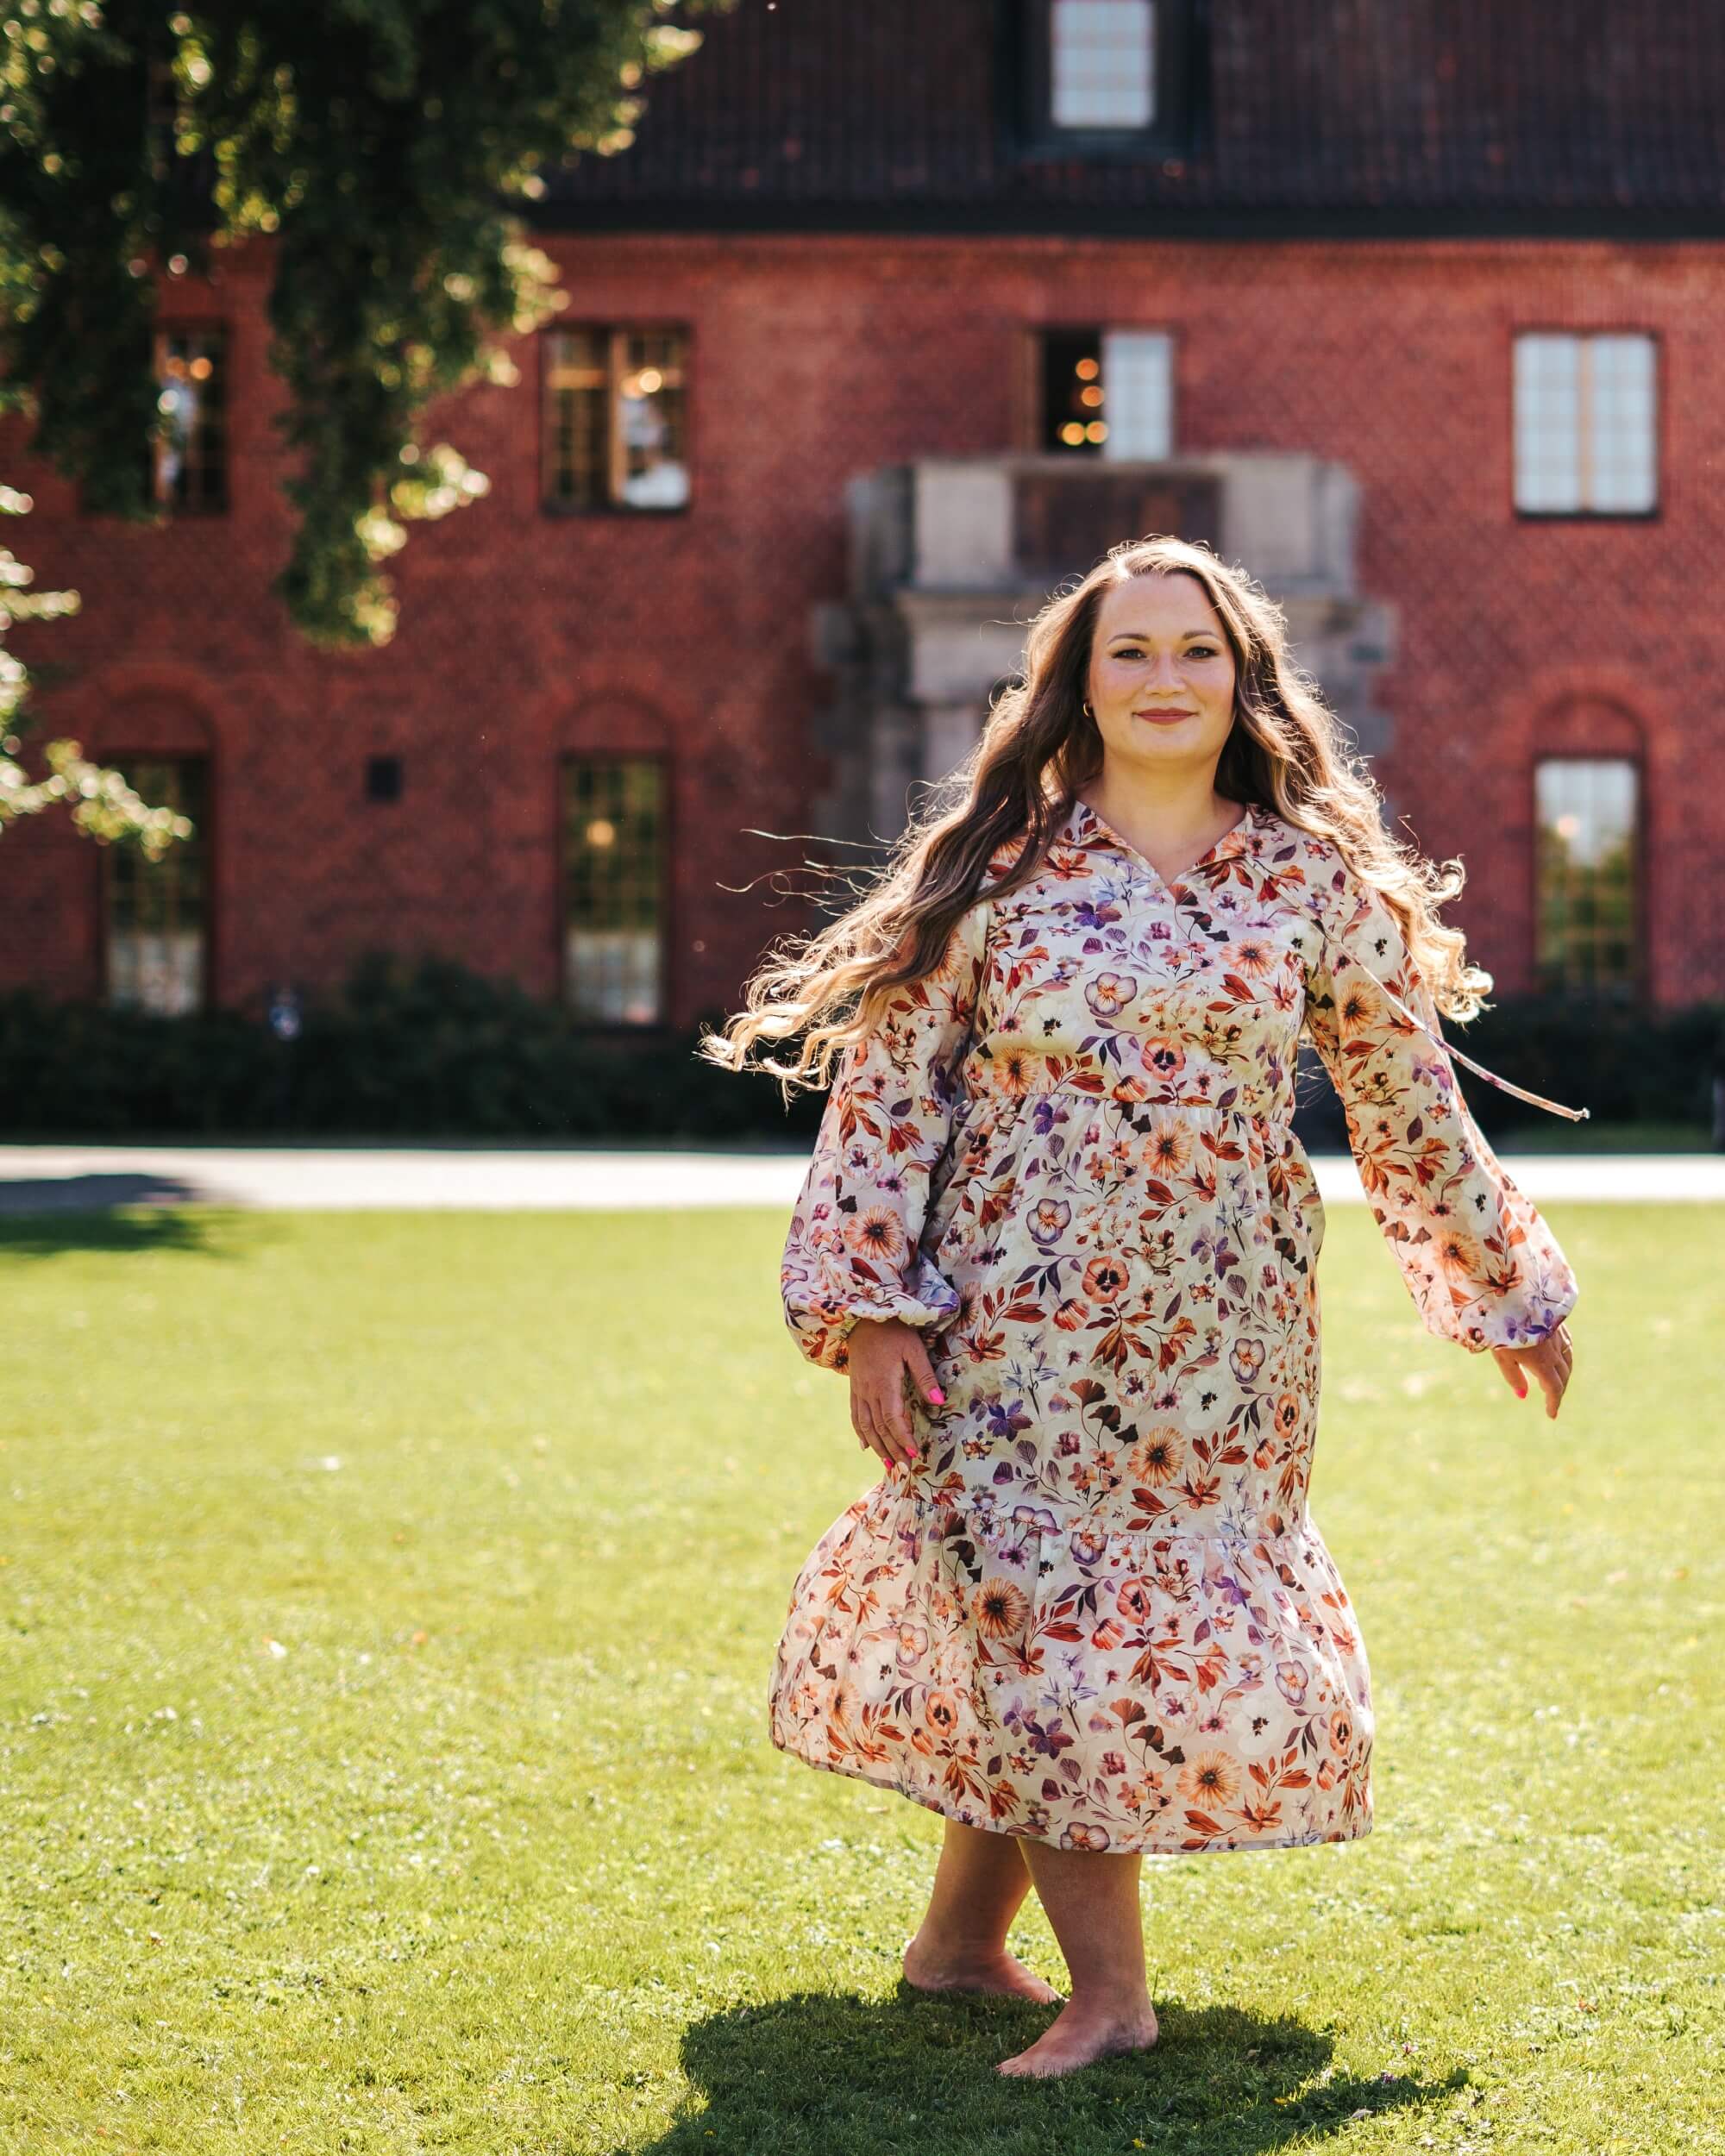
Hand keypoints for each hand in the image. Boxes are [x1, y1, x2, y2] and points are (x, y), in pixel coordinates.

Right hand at [845, 1316, 945, 1474]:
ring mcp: (858, 1390)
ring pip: (865, 1426)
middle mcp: (868, 1391)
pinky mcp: (854, 1387)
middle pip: (879, 1428)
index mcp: (884, 1383)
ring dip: (877, 1447)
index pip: (893, 1418)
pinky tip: (865, 1446)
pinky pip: (855, 1415)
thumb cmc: (893, 1331)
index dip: (902, 1438)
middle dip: (893, 1449)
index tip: (914, 1453)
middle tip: (906, 1469)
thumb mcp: (914, 1348)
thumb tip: (939, 1402)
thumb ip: (924, 1376)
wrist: (862, 1317)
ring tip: (889, 1464)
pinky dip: (860, 1433)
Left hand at [1491, 1320, 1573, 1417]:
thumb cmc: (1501, 1327)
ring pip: (1568, 1361)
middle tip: (1553, 1401)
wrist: (1511, 1296)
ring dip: (1565, 1375)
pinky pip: (1567, 1346)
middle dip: (1559, 1391)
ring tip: (1558, 1383)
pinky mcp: (1558, 1324)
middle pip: (1563, 1377)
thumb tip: (1523, 1395)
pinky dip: (1566, 1357)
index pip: (1554, 1388)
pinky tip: (1561, 1358)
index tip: (1551, 1415)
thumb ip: (1513, 1376)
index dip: (1553, 1403)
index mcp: (1541, 1362)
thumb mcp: (1502, 1355)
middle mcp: (1554, 1351)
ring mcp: (1558, 1337)